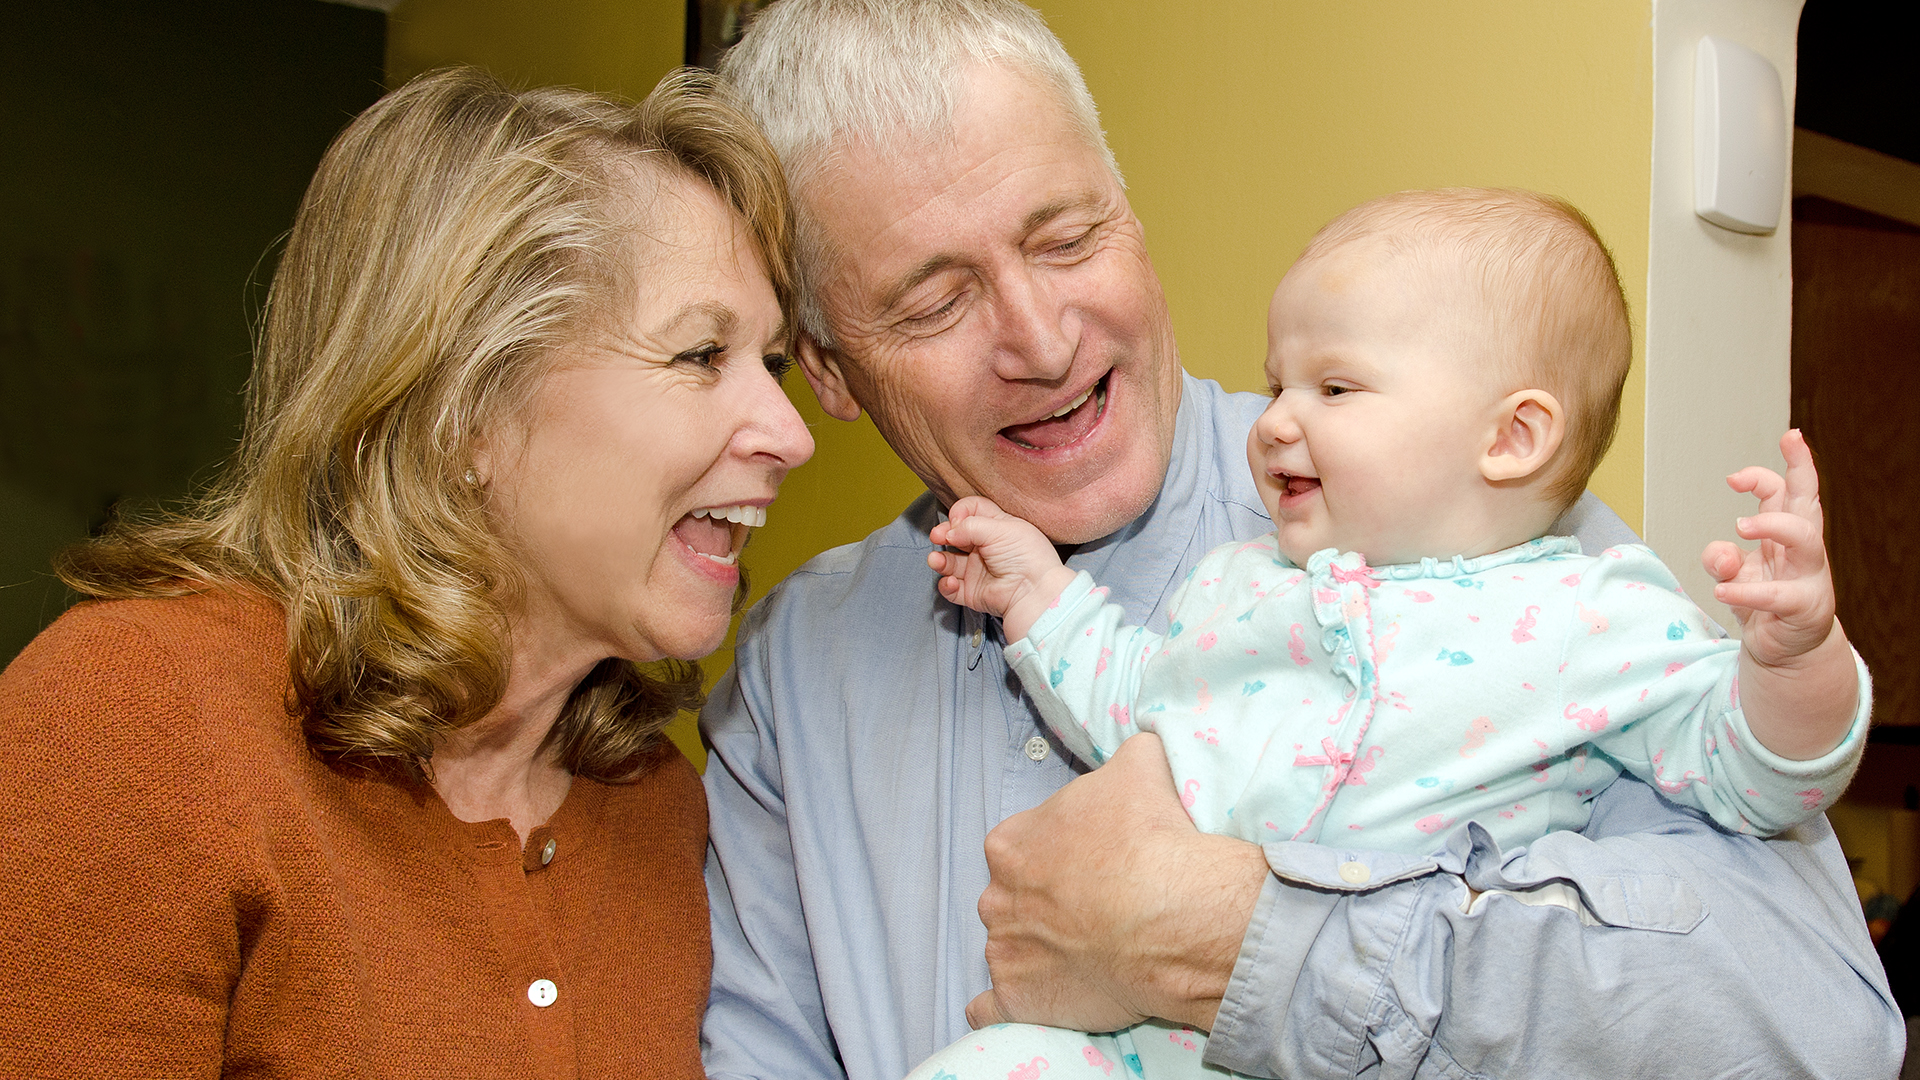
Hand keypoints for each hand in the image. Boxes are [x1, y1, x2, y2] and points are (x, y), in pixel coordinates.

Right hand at [928, 496, 1075, 637]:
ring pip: (949, 562)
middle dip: (943, 534)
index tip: (957, 519)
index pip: (973, 511)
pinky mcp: (972, 592)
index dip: (961, 512)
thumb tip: (949, 533)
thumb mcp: (1000, 529)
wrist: (1033, 592)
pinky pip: (951, 588)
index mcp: (998, 528)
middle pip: (956, 535)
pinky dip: (946, 585)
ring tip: (936, 561)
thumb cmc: (1025, 556)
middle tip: (938, 537)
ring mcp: (978, 570)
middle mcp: (986, 548)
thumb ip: (970, 526)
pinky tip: (952, 582)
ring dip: (939, 560)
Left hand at [967, 734, 1267, 1032]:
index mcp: (1011, 843)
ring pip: (1010, 949)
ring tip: (1089, 954)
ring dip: (1038, 951)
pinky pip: (990, 1008)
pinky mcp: (1018, 1001)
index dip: (1056, 856)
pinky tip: (1024, 999)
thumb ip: (1127, 755)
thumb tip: (1137, 749)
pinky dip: (1000, 1006)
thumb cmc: (1150, 839)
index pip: (1020, 847)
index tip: (1089, 865)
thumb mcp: (1141, 766)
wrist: (1171, 917)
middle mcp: (996, 897)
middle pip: (1013, 898)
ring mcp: (1003, 952)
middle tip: (1094, 909)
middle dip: (1045, 904)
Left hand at [1699, 429, 1837, 667]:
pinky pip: (1777, 595)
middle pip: (1808, 500)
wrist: (1784, 649)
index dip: (1766, 475)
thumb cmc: (1762, 601)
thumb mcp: (1735, 574)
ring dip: (1772, 524)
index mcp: (1786, 533)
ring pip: (1804, 538)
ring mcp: (1808, 576)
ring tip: (1738, 526)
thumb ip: (1722, 559)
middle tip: (1777, 449)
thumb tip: (1721, 551)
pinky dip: (1746, 591)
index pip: (1785, 492)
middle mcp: (1802, 549)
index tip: (1734, 478)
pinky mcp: (1804, 607)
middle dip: (1802, 468)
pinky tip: (1722, 590)